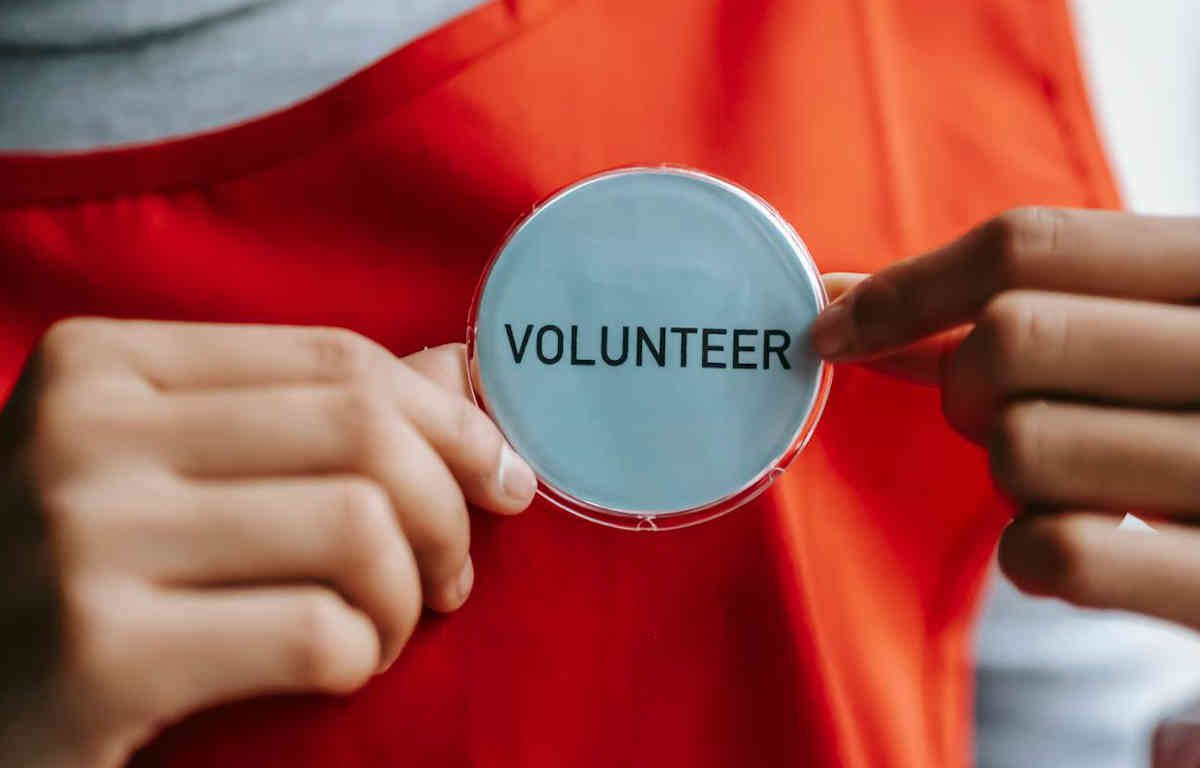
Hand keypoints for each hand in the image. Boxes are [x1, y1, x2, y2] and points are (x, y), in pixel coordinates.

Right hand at [0, 320, 536, 766]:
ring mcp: (82, 540)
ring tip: (384, 627)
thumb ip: (303, 412)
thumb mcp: (162, 467)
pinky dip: (360, 657)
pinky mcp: (98, 658)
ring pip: (357, 528)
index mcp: (102, 363)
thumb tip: (458, 367)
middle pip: (362, 432)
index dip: (448, 420)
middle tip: (452, 572)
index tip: (499, 476)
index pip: (337, 361)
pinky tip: (339, 670)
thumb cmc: (79, 573)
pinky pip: (316, 632)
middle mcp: (81, 431)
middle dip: (447, 510)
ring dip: (408, 594)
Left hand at [811, 208, 1199, 626]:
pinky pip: (1053, 554)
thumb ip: (1034, 305)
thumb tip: (846, 305)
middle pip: (1010, 341)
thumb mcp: (1160, 325)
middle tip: (994, 411)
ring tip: (1068, 479)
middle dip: (963, 385)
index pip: (1030, 244)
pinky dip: (1030, 556)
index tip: (831, 324)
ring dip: (1008, 473)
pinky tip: (1074, 546)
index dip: (906, 286)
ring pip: (1020, 447)